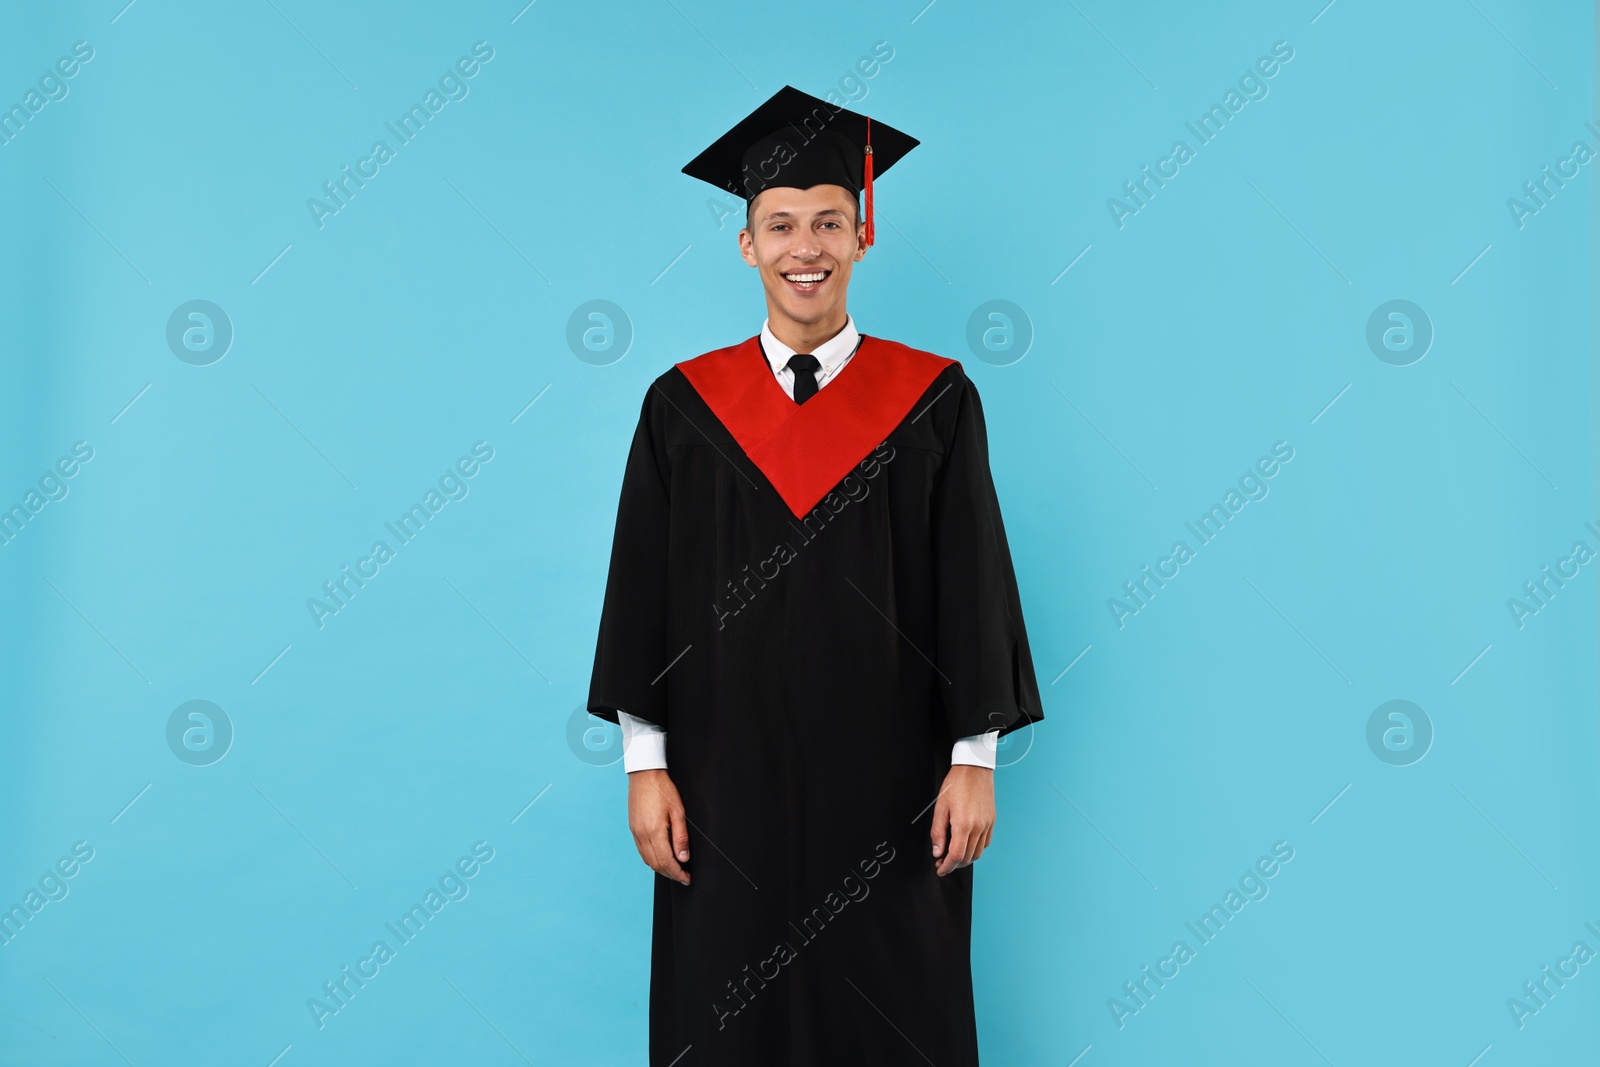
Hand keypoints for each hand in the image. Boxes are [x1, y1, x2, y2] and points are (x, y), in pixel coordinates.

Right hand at [628, 768, 690, 884]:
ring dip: (661, 868)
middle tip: (683, 877)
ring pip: (647, 860)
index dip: (678, 874)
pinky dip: (652, 859)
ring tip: (674, 869)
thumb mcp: (678, 812)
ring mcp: (635, 832)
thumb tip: (683, 858)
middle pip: (656, 864)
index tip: (687, 879)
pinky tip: (661, 857)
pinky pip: (642, 851)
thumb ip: (680, 837)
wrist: (644, 774)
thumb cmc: (663, 790)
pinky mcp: (633, 829)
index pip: (667, 861)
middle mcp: (642, 835)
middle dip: (670, 874)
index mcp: (654, 831)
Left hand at [931, 765, 994, 876]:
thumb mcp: (940, 807)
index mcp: (963, 824)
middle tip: (941, 862)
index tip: (940, 869)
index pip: (956, 856)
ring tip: (953, 856)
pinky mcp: (992, 821)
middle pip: (968, 857)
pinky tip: (966, 845)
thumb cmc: (955, 784)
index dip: (947, 866)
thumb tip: (937, 852)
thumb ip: (938, 832)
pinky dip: (976, 849)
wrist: (974, 768)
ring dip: (965, 859)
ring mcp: (987, 825)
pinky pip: (985, 843)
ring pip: (978, 852)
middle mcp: (978, 827)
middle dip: (954, 865)